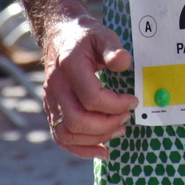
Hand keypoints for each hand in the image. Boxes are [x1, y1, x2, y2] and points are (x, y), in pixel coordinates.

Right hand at [40, 15, 135, 160]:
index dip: (115, 104)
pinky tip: (101, 150)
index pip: (91, 97)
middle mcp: (56, 86)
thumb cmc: (84, 36)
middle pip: (77, 120)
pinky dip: (80, 149)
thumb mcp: (102, 35)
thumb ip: (112, 48)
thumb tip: (123, 62)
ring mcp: (51, 100)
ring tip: (119, 130)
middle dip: (107, 125)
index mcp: (69, 66)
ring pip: (67, 133)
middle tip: (127, 117)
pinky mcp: (51, 109)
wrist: (59, 36)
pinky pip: (61, 137)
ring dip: (96, 138)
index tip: (132, 101)